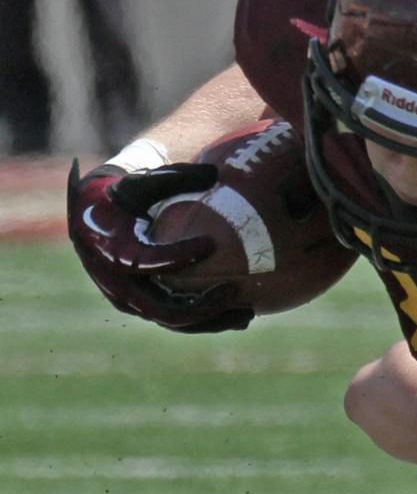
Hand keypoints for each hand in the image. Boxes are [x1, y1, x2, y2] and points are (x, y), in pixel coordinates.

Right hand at [66, 160, 253, 332]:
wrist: (91, 220)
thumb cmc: (120, 197)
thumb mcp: (139, 184)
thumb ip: (173, 178)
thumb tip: (214, 172)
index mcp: (113, 253)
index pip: (150, 262)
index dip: (179, 256)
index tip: (211, 243)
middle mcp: (119, 286)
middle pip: (165, 310)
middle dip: (203, 306)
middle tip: (235, 291)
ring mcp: (130, 302)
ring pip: (175, 322)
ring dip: (212, 321)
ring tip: (247, 314)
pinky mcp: (143, 308)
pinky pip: (178, 319)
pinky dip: (207, 320)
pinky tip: (240, 313)